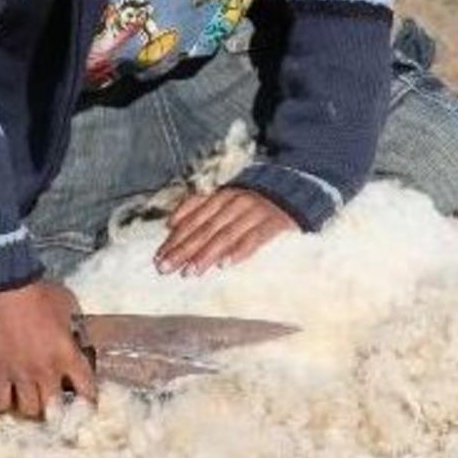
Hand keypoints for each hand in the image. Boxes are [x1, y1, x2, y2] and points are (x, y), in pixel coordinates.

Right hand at [0, 281, 96, 419]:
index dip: (88, 401)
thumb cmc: (39, 294)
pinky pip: (0, 403)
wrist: (7, 290)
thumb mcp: (69, 306)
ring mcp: (21, 374)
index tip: (86, 403)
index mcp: (68, 355)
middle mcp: (47, 371)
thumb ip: (75, 325)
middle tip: (53, 403)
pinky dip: (2, 404)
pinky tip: (4, 397)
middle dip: (55, 409)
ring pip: (28, 411)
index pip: (87, 390)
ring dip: (30, 407)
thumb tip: (77, 334)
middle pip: (54, 410)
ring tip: (28, 399)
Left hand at [154, 188, 292, 276]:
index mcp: (222, 195)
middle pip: (205, 228)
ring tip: (192, 271)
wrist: (298, 186)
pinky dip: (239, 250)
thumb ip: (199, 207)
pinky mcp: (276, 223)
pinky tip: (225, 264)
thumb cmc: (254, 199)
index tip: (159, 256)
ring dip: (207, 253)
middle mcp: (236, 201)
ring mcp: (256, 211)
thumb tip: (170, 223)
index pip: (193, 218)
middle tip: (166, 268)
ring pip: (226, 234)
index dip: (176, 238)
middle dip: (184, 249)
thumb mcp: (226, 197)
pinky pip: (255, 238)